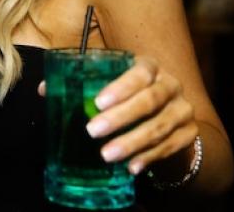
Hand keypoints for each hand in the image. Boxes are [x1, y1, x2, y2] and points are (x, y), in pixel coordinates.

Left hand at [84, 56, 197, 174]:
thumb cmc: (127, 94)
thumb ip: (80, 84)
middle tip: (92, 131)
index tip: (98, 103)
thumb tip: (43, 89)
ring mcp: (182, 109)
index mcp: (149, 67)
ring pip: (159, 127)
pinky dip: (149, 157)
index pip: (139, 73)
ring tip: (106, 154)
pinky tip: (131, 167)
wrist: (164, 113)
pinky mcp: (189, 132)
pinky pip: (170, 147)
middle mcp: (170, 84)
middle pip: (149, 100)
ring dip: (132, 142)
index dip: (120, 87)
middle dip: (120, 117)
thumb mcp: (109, 84)